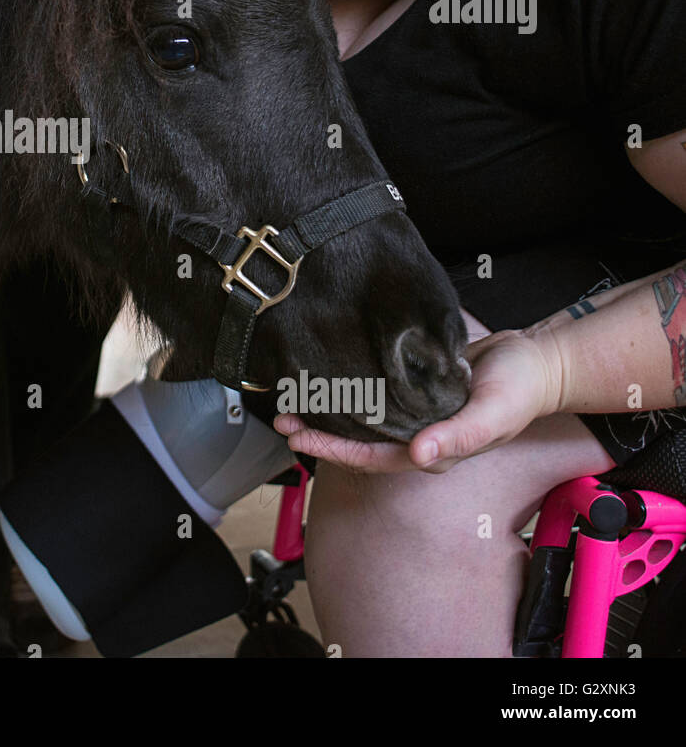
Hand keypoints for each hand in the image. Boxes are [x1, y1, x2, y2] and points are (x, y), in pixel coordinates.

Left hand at [272, 328, 564, 473]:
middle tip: (281, 415)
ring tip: (293, 396)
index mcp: (433, 451)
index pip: (370, 458)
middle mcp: (418, 436)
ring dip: (328, 409)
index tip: (299, 439)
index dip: (332, 451)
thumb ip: (459, 437)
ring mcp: (415, 414)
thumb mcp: (493, 414)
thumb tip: (419, 457)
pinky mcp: (414, 390)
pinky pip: (374, 393)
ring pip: (362, 417)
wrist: (537, 361)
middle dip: (318, 431)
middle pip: (357, 440)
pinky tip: (326, 375)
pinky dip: (349, 388)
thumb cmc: (519, 390)